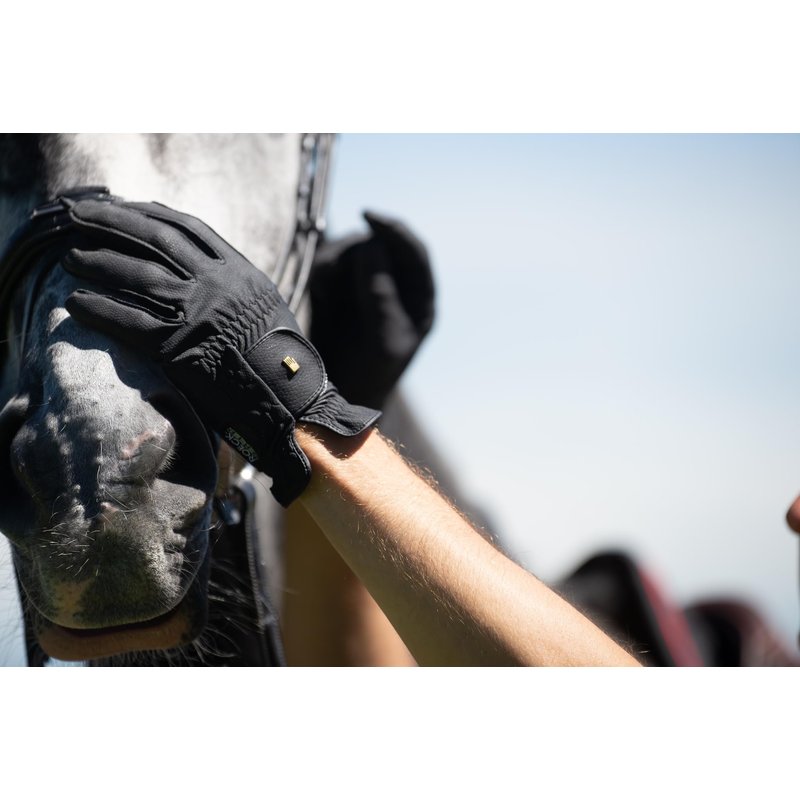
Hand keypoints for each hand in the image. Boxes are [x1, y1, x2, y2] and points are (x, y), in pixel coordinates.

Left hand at [62, 197, 378, 505]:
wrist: (290, 398)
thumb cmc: (281, 358)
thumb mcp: (266, 307)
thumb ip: (233, 285)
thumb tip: (203, 271)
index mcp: (240, 271)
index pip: (188, 227)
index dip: (150, 213)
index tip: (124, 206)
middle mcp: (218, 284)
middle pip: (155, 238)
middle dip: (112, 222)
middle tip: (77, 214)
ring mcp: (198, 314)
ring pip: (137, 275)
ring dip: (98, 261)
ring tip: (71, 256)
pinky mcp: (179, 348)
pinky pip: (129, 323)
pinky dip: (99, 310)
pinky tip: (76, 302)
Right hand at [309, 211, 434, 408]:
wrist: (335, 398)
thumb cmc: (369, 376)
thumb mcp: (383, 341)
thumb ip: (382, 294)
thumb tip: (371, 245)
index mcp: (418, 296)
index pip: (413, 251)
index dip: (393, 230)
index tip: (369, 216)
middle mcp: (394, 284)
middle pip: (375, 244)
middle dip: (353, 259)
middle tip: (333, 286)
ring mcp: (363, 283)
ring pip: (346, 250)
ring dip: (333, 268)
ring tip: (326, 300)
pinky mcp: (335, 287)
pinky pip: (324, 262)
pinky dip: (319, 276)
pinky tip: (319, 300)